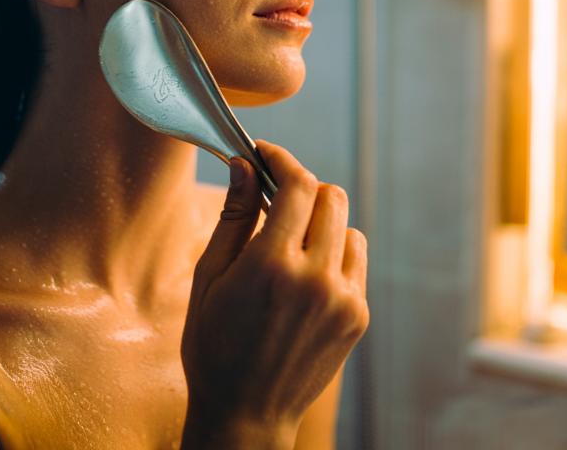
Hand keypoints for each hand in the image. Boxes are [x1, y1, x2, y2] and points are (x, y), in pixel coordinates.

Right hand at [181, 141, 368, 448]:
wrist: (246, 412)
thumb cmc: (214, 345)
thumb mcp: (209, 278)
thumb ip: (233, 217)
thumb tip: (245, 165)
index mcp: (270, 266)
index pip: (297, 185)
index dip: (281, 160)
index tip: (265, 154)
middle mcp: (314, 279)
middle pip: (330, 197)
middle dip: (303, 189)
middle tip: (276, 200)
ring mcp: (342, 300)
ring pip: (347, 227)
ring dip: (321, 223)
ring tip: (290, 246)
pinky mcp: (357, 317)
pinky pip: (355, 262)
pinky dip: (334, 255)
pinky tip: (305, 277)